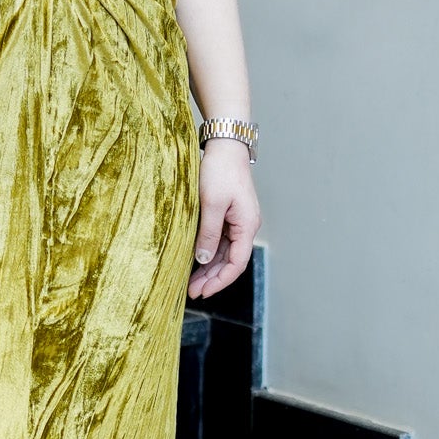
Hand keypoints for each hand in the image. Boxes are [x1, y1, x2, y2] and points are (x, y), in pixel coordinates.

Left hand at [187, 137, 260, 299]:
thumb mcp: (211, 204)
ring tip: (191, 283)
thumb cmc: (220, 171)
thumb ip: (208, 233)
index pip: (237, 263)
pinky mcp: (229, 215)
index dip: (220, 281)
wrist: (225, 146)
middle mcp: (246, 226)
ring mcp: (238, 221)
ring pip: (224, 253)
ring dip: (209, 268)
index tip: (203, 292)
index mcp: (247, 226)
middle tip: (192, 292)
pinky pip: (220, 241)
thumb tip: (203, 259)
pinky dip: (209, 253)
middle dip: (212, 278)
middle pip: (230, 261)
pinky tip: (195, 262)